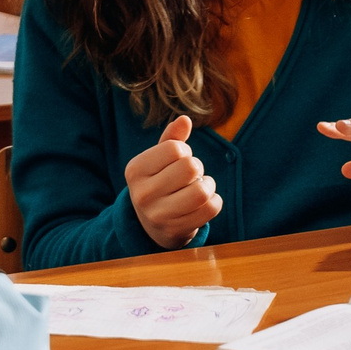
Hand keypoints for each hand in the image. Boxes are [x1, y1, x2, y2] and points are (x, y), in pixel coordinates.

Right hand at [125, 114, 220, 249]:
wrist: (152, 224)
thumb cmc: (159, 182)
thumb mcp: (158, 160)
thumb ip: (172, 139)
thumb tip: (185, 119)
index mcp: (135, 170)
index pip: (174, 149)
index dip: (184, 151)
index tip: (178, 160)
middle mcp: (143, 193)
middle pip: (190, 167)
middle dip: (197, 168)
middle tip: (191, 176)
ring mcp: (158, 215)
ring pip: (202, 191)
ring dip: (208, 185)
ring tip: (201, 187)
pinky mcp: (176, 230)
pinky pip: (211, 209)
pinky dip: (215, 201)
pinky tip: (205, 202)